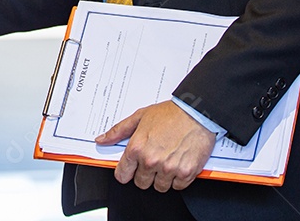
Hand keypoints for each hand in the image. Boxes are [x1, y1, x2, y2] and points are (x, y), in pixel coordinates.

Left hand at [95, 100, 215, 191]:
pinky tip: (178, 164)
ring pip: (159, 187)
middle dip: (144, 174)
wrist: (196, 112)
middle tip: (152, 161)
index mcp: (137, 148)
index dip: (125, 172)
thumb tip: (102, 140)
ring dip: (161, 178)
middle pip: (141, 183)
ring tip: (166, 161)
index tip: (129, 170)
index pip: (122, 175)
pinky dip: (178, 179)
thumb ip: (119, 131)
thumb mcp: (139, 117)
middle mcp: (151, 160)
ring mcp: (169, 168)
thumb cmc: (170, 113)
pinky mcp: (186, 173)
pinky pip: (177, 186)